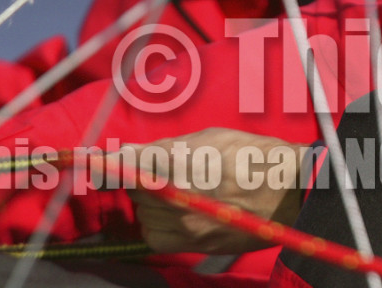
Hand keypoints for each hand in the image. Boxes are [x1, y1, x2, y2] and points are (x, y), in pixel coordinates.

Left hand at [123, 128, 304, 253]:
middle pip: (134, 188)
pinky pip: (155, 236)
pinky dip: (159, 223)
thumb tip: (131, 153)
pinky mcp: (194, 244)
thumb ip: (167, 146)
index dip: (107, 161)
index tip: (88, 160)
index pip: (128, 163)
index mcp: (183, 162)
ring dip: (150, 201)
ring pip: (143, 213)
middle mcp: (179, 197)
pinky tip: (178, 210)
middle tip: (164, 167)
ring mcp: (186, 224)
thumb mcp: (213, 136)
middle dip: (141, 176)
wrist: (293, 191)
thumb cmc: (256, 155)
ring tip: (178, 188)